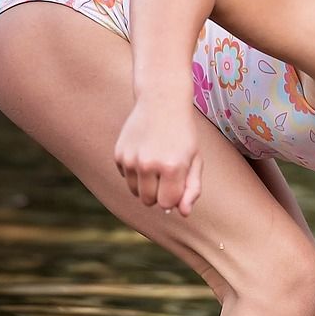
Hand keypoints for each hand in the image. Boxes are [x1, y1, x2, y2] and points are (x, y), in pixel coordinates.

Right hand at [113, 97, 203, 214]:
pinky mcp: (119, 154)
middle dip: (159, 194)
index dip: (173, 197)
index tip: (178, 183)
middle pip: (149, 201)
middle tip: (167, 174)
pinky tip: (144, 152)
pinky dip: (134, 172)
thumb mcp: (195, 160)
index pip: (167, 204)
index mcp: (172, 168)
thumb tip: (182, 213)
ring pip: (135, 192)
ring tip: (156, 164)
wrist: (161, 102)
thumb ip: (192, 189)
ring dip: (146, 184)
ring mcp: (131, 159)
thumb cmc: (183, 134)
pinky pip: (126, 177)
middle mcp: (148, 165)